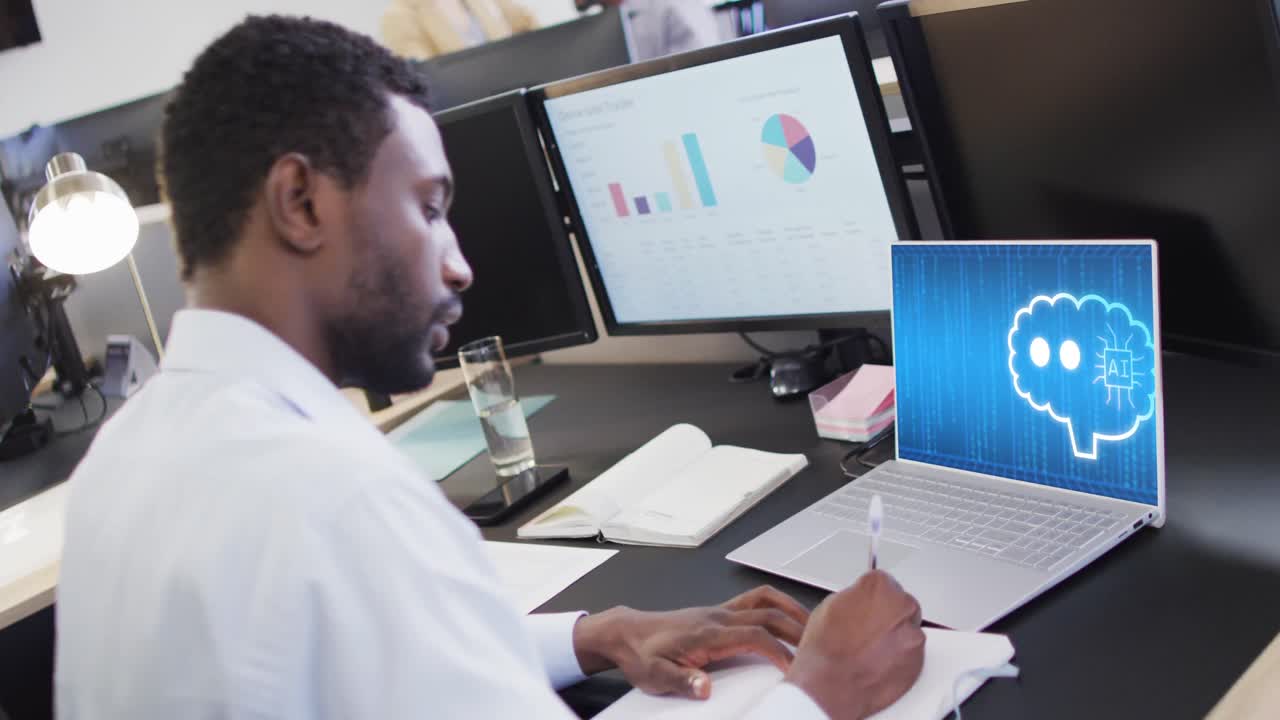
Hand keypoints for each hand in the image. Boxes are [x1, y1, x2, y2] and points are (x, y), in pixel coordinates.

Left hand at [573, 585, 810, 698]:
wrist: (627, 634)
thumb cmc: (642, 654)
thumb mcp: (655, 675)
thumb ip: (682, 681)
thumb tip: (705, 687)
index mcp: (707, 633)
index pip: (754, 635)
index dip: (779, 651)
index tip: (795, 669)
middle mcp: (717, 616)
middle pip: (768, 613)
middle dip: (797, 629)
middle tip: (819, 647)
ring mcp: (720, 611)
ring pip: (765, 600)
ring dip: (791, 610)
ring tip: (812, 627)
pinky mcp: (720, 612)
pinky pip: (755, 599)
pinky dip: (777, 603)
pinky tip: (787, 616)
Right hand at [785, 570, 925, 719]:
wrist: (830, 685)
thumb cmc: (826, 649)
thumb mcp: (831, 606)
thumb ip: (856, 598)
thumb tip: (862, 602)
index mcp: (880, 586)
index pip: (883, 582)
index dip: (872, 597)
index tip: (867, 606)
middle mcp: (902, 606)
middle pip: (901, 604)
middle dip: (888, 614)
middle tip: (868, 630)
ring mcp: (913, 635)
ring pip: (907, 630)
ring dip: (894, 636)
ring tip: (870, 650)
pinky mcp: (919, 661)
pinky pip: (912, 654)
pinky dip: (899, 658)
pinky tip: (877, 662)